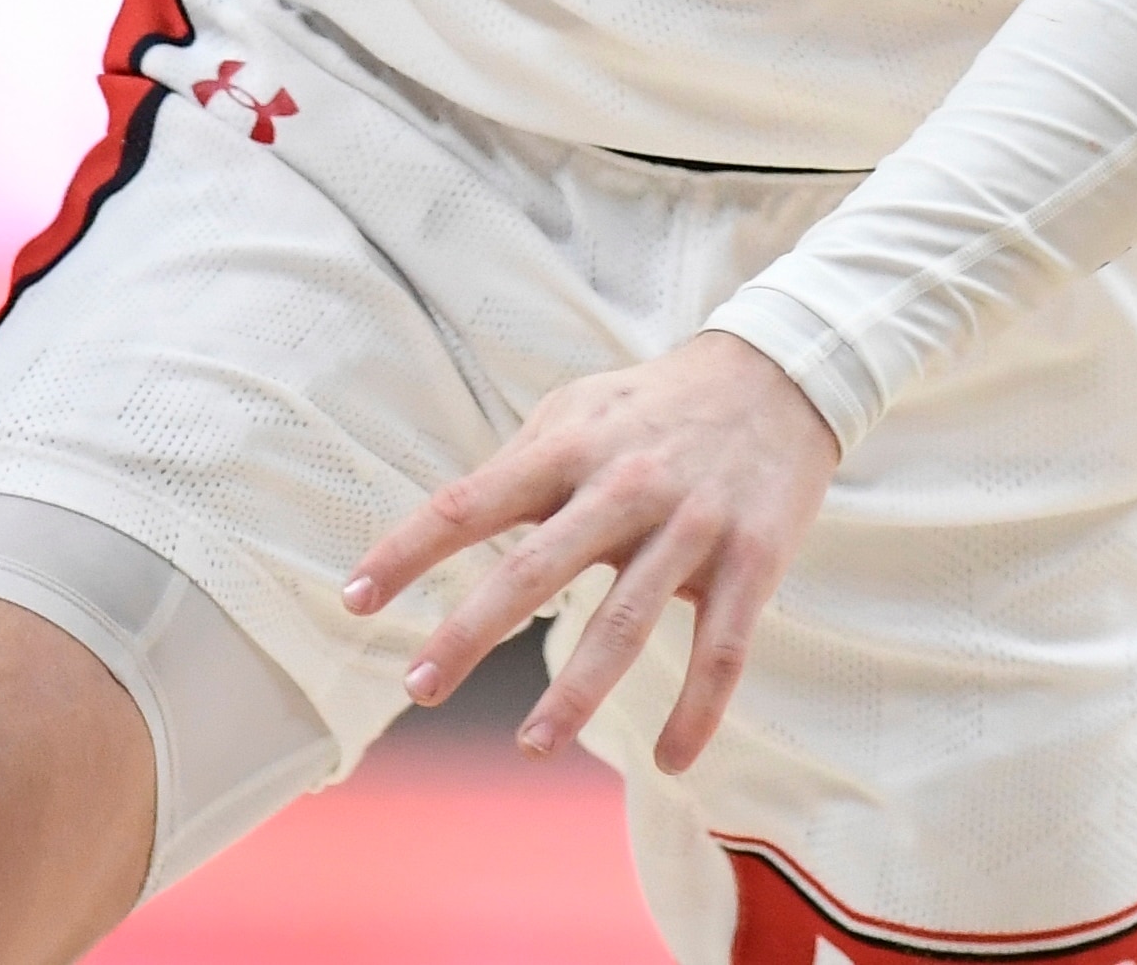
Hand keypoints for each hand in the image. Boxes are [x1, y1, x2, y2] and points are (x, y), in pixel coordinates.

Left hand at [341, 331, 837, 772]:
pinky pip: (722, 650)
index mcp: (570, 449)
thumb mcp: (579, 408)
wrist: (781, 375)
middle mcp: (624, 488)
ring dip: (575, 694)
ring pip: (625, 623)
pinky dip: (697, 710)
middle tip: (418, 687)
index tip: (355, 598)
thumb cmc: (657, 401)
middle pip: (534, 570)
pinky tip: (671, 760)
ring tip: (530, 745)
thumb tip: (456, 523)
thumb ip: (524, 464)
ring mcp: (690, 527)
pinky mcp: (752, 561)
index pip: (470, 503)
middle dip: (470, 633)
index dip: (407, 551)